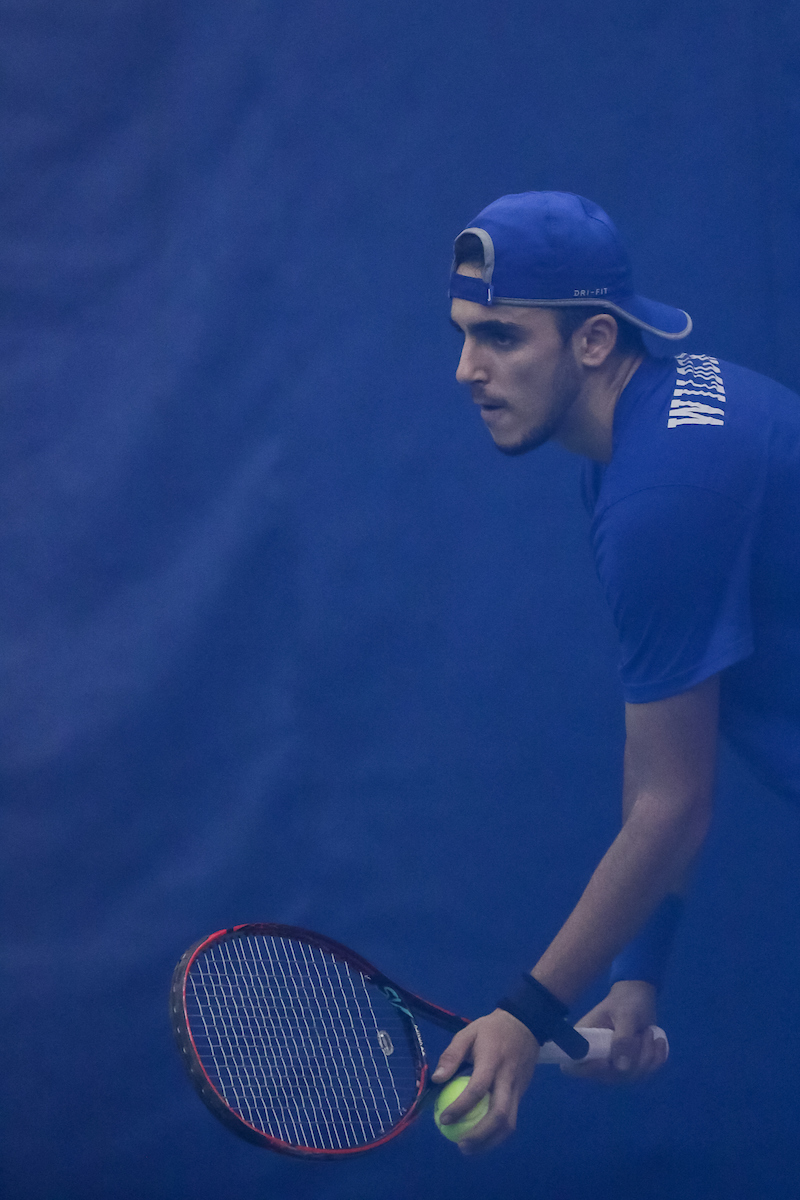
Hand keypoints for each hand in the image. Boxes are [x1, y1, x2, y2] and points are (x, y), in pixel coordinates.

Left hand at [430, 1008, 538, 1153]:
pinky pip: (512, 1118)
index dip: (461, 1107)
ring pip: (510, 1122)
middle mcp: (508, 1078)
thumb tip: (437, 1079)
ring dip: (491, 1141)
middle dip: (480, 1135)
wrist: (526, 1024)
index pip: (478, 1088)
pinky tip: (482, 1137)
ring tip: (470, 1148)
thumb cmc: (491, 1029)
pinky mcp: (522, 1093)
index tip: (444, 1119)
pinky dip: (497, 1133)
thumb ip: (452, 1054)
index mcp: (492, 1061)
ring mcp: (518, 1088)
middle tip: (460, 1145)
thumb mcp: (468, 1032)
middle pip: (499, 1114)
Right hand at [562, 980, 666, 1082]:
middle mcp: (596, 1057)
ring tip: (648, 1032)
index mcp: (584, 1041)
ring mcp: (614, 1065)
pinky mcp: (631, 1067)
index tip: (607, 1062)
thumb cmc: (626, 1001)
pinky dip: (656, 1059)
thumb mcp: (625, 1015)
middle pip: (609, 1077)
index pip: (573, 1067)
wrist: (640, 996)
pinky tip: (658, 1042)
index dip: (587, 1070)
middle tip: (642, 1035)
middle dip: (633, 1060)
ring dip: (647, 1055)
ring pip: (631, 1077)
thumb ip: (622, 1039)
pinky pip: (646, 1075)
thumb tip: (621, 1069)